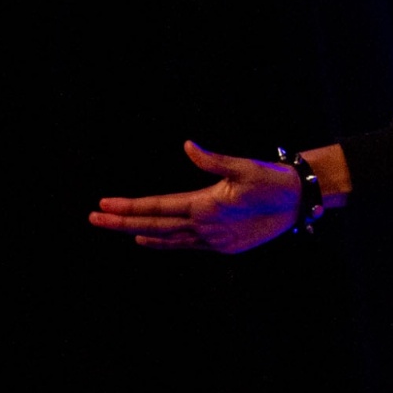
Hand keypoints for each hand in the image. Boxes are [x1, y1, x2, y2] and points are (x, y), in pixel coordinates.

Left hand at [90, 141, 301, 252]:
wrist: (299, 201)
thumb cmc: (271, 179)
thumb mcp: (244, 166)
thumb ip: (212, 159)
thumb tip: (187, 145)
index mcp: (205, 205)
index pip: (158, 207)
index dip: (129, 207)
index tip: (103, 205)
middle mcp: (204, 227)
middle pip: (154, 226)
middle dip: (122, 223)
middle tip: (94, 218)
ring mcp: (213, 241)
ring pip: (167, 239)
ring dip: (139, 233)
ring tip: (116, 228)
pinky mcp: (223, 247)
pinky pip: (184, 246)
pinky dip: (164, 244)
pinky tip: (148, 240)